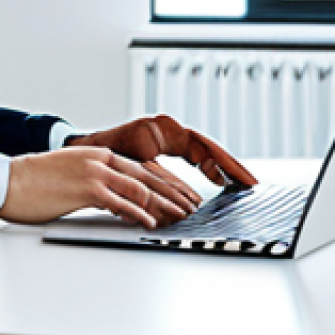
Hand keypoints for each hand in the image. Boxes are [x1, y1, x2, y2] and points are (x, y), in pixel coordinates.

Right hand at [0, 146, 199, 228]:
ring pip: (139, 189)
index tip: (178, 194)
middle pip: (145, 176)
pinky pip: (122, 203)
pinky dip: (140, 213)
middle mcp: (97, 159)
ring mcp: (93, 172)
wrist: (9, 181)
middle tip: (190, 206)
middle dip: (171, 192)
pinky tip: (151, 222)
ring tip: (179, 216)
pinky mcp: (87, 189)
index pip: (138, 167)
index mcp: (93, 153)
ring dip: (163, 205)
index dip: (162, 182)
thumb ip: (93, 182)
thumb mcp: (68, 174)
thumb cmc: (33, 181)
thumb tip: (113, 201)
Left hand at [67, 115, 256, 187]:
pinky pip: (190, 156)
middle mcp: (167, 128)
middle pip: (207, 146)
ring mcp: (165, 134)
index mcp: (162, 128)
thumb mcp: (134, 168)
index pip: (202, 144)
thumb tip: (183, 206)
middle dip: (229, 165)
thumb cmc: (102, 152)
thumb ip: (160, 183)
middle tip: (251, 183)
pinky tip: (217, 182)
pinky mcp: (162, 144)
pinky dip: (204, 169)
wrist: (84, 148)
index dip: (224, 163)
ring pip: (200, 151)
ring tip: (241, 184)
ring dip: (220, 168)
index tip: (241, 178)